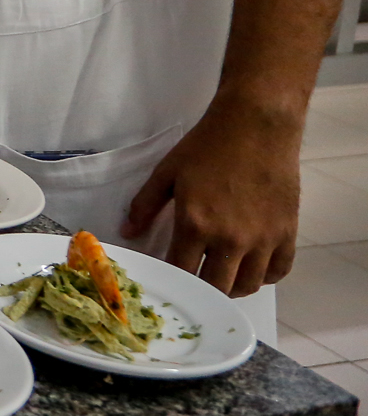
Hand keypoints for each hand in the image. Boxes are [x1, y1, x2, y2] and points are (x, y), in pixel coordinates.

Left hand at [123, 99, 300, 294]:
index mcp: (195, 224)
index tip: (169, 277)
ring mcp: (262, 239)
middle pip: (215, 287)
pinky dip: (264, 276)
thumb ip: (145, 205)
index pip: (180, 271)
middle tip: (195, 281)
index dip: (172, 279)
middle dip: (201, 289)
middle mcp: (230, 238)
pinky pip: (278, 271)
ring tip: (221, 277)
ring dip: (232, 287)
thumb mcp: (167, 172)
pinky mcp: (287, 233)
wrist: (256, 126)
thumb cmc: (208, 146)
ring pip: (248, 286)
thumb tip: (127, 232)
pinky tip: (251, 267)